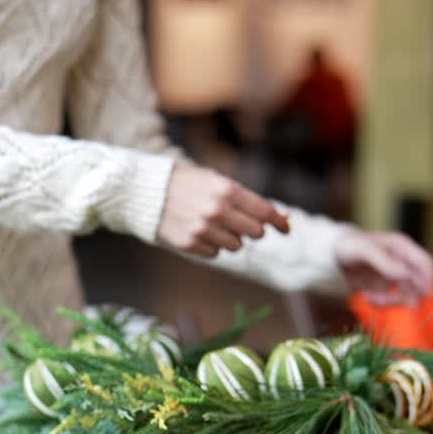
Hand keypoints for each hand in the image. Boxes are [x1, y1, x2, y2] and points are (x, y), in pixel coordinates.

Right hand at [158, 164, 289, 258]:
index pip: (265, 212)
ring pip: (236, 245)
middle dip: (253, 229)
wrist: (145, 191)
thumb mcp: (215, 180)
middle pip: (255, 233)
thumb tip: (275, 216)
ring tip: (214, 224)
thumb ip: (243, 198)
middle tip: (241, 223)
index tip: (286, 229)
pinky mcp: (190, 244)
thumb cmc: (185, 183)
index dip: (280, 222)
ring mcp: (203, 230)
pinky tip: (199, 231)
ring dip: (231, 237)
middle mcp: (217, 211)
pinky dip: (212, 245)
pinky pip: (216, 253)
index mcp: (226, 190)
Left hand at [335, 229, 432, 304]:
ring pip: (403, 293)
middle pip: (417, 281)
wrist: (327, 255)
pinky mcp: (379, 286)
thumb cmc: (347, 246)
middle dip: (411, 294)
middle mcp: (398, 261)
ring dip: (393, 300)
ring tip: (376, 299)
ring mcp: (389, 274)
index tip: (426, 295)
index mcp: (401, 247)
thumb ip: (385, 261)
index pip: (425, 263)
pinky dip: (381, 302)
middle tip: (405, 305)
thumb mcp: (365, 250)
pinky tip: (369, 299)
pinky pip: (387, 299)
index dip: (429, 279)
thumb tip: (405, 274)